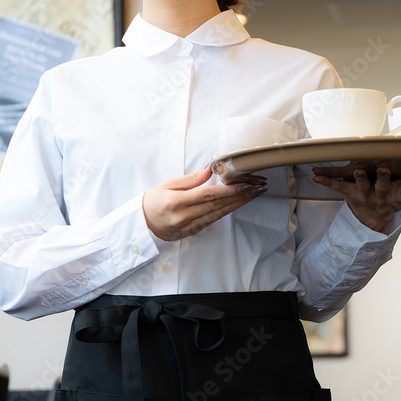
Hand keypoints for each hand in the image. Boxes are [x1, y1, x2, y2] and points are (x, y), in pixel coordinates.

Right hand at [143, 167, 266, 241]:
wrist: (142, 224)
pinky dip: (227, 211)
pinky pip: (214, 220)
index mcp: (176, 202)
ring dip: (238, 204)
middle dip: (240, 196)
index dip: (229, 190)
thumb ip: (191, 178)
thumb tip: (210, 168)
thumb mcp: (168, 184)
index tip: (245, 184)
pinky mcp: (194, 232)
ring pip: (219, 214)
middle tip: (258, 187)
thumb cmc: (153, 201)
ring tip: (254, 194)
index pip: (208, 195)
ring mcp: (190, 226)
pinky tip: (238, 204)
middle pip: (218, 205)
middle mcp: (184, 216)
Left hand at [312, 161, 400, 231]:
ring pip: (361, 185)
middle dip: (383, 177)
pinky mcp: (350, 193)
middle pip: (384, 185)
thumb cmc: (397, 200)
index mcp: (400, 193)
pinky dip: (326, 180)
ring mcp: (365, 194)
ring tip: (356, 168)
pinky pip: (337, 185)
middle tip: (382, 166)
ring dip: (358, 177)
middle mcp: (382, 194)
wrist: (373, 219)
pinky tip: (315, 175)